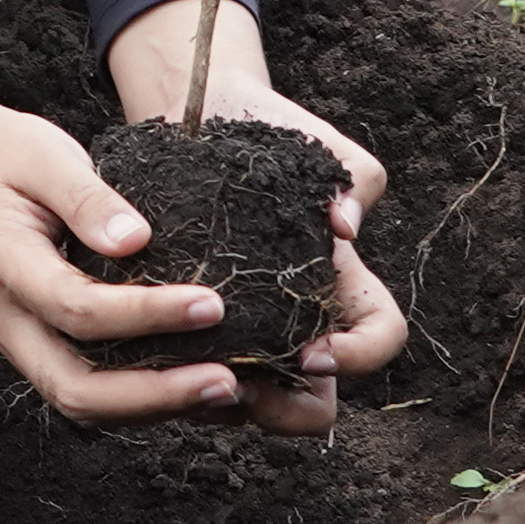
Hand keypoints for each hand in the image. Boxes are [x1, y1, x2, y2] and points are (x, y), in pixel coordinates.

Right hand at [0, 68, 250, 427]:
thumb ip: (87, 197)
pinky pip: (91, 390)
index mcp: (4, 265)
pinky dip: (145, 401)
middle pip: (75, 388)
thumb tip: (136, 240)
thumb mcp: (46, 157)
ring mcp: (21, 342)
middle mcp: (7, 320)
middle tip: (226, 382)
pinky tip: (196, 390)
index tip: (212, 304)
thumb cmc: (8, 158)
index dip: (146, 315)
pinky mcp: (42, 349)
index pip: (77, 308)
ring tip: (225, 393)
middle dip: (154, 395)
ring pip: (83, 404)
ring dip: (154, 408)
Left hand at [100, 0, 410, 435]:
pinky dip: (172, 375)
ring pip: (246, 401)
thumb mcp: (319, 146)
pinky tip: (146, 355)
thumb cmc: (270, 130)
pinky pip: (187, 374)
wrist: (199, 114)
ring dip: (221, 399)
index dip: (358, 357)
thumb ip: (353, 178)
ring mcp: (243, 331)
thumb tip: (343, 225)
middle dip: (285, 409)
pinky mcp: (187, 329)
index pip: (378, 339)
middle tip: (244, 385)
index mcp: (341, 283)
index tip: (314, 350)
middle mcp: (296, 321)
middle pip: (314, 403)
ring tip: (187, 374)